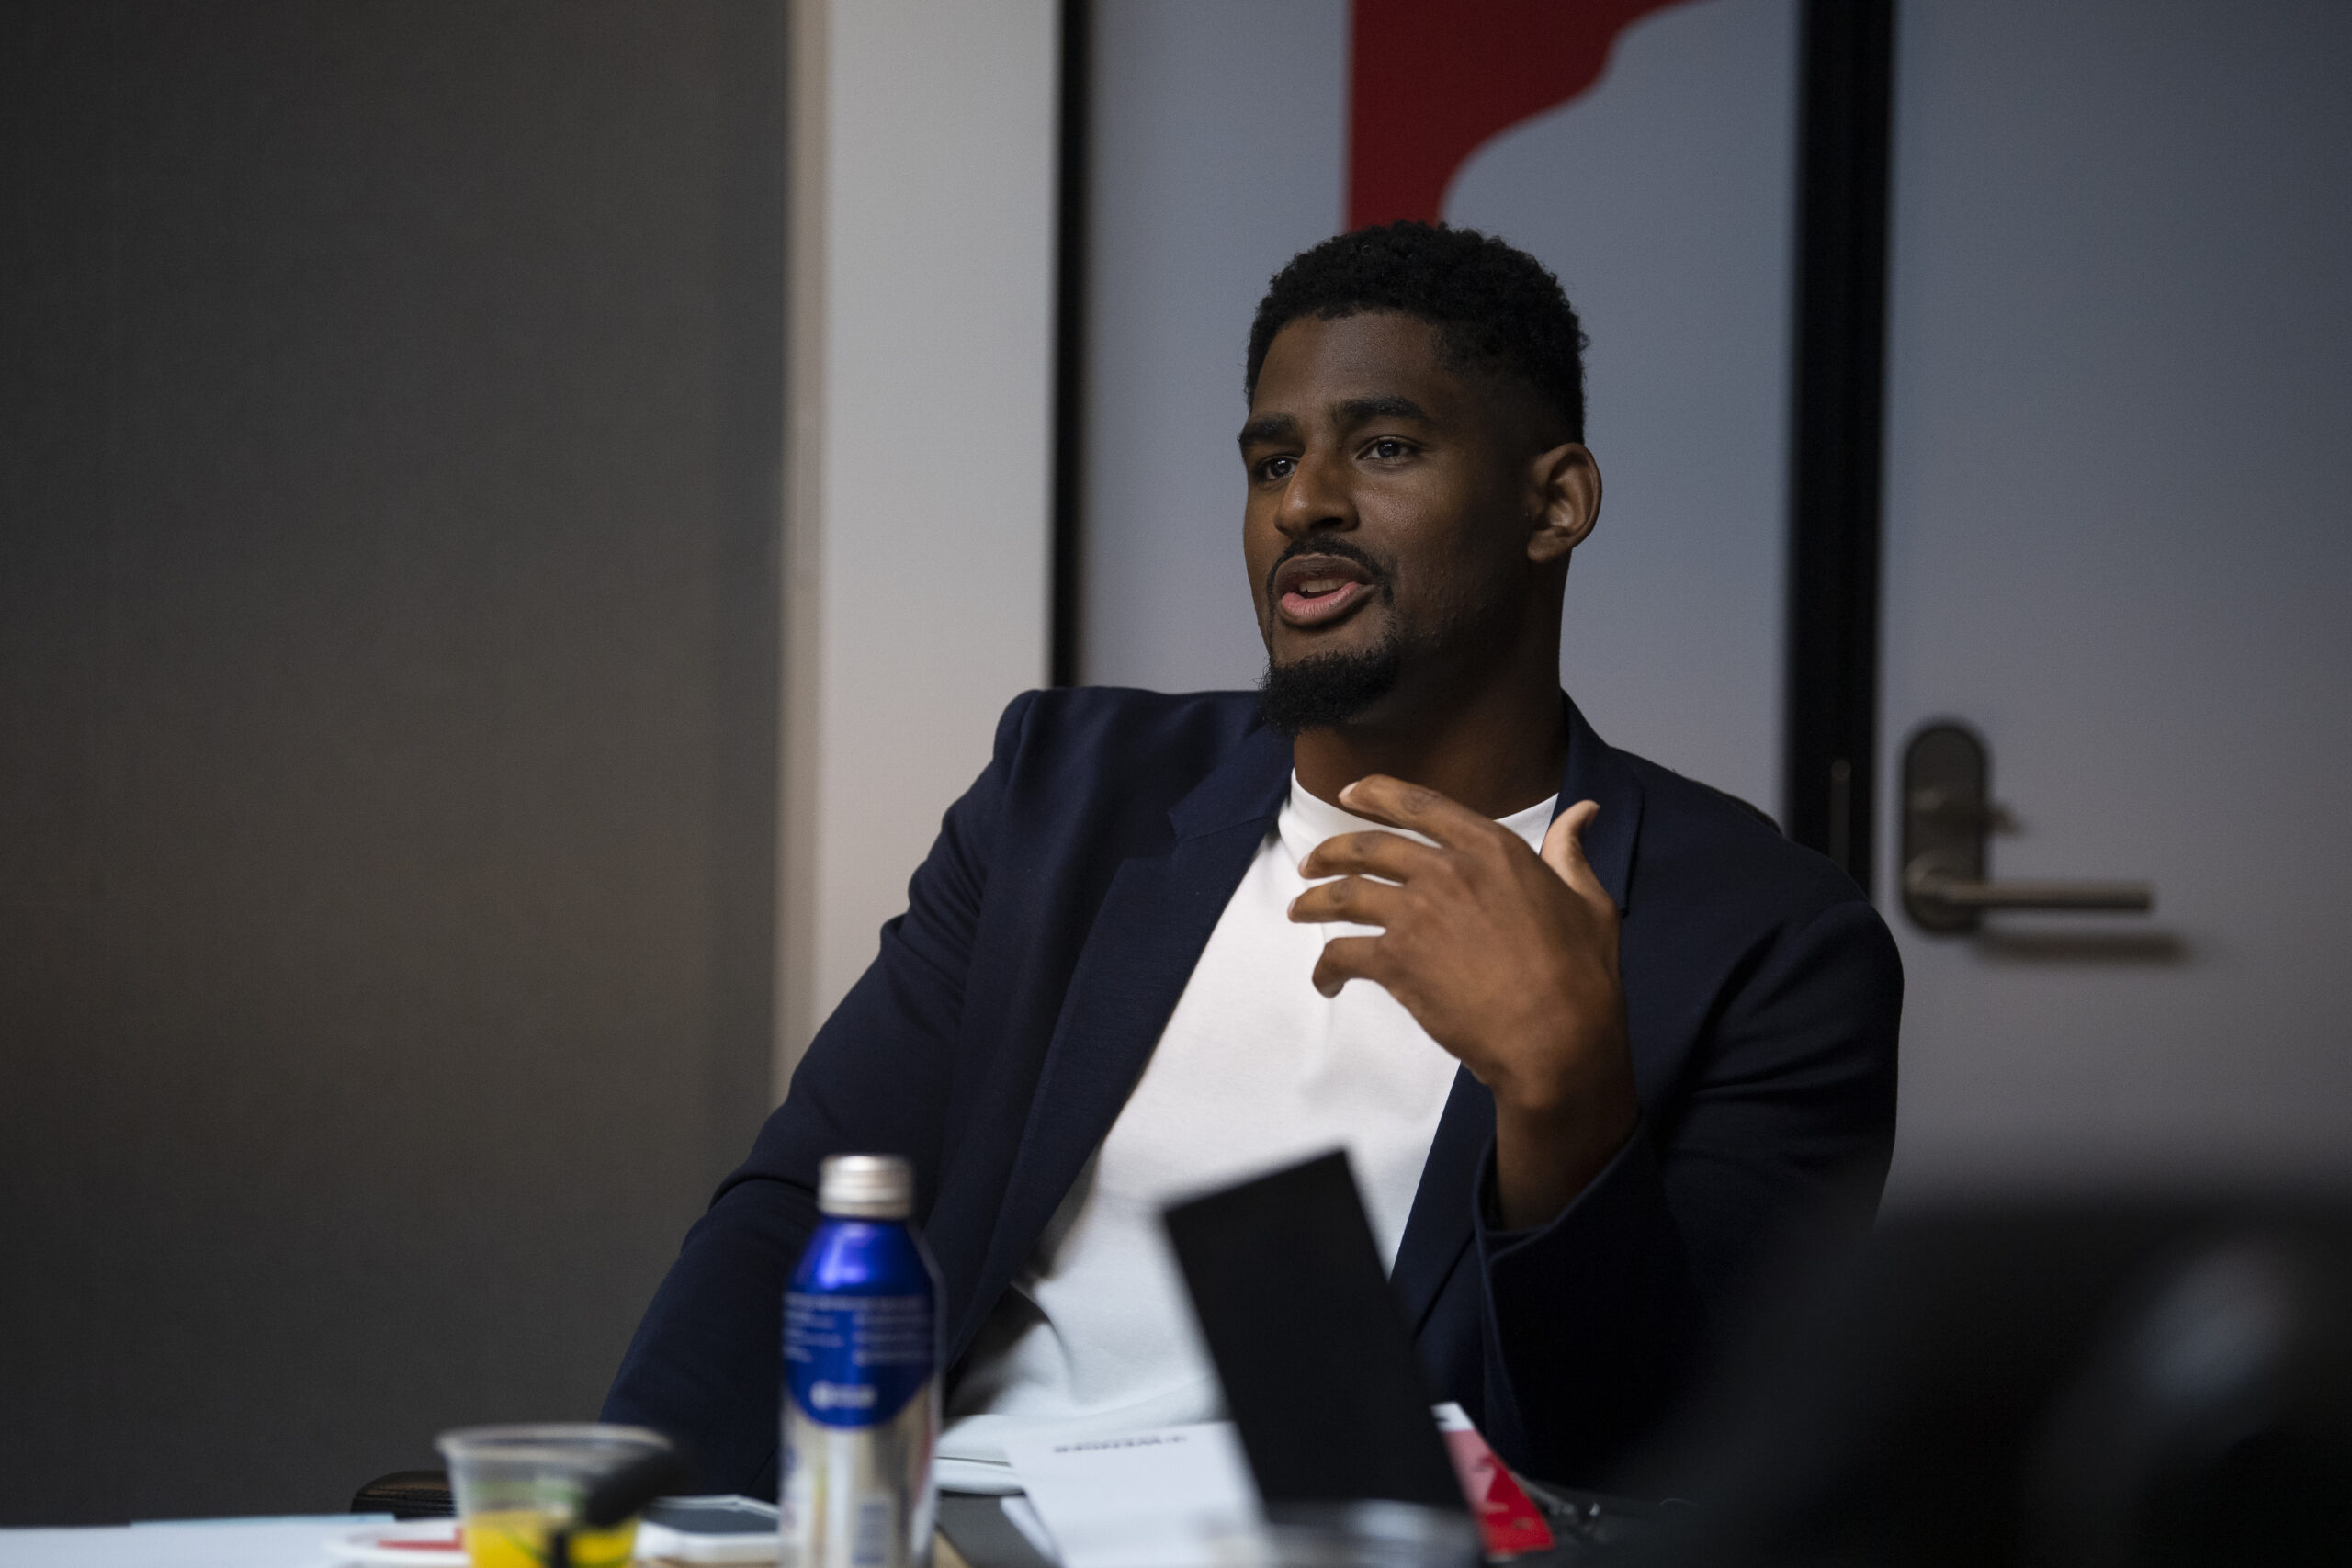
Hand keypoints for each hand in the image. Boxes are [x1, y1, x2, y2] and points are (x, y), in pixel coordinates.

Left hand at [1286, 774, 1637, 1227]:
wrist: (1558, 1037)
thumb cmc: (1579, 974)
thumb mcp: (1587, 900)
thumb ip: (1570, 852)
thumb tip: (1582, 812)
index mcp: (1491, 849)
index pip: (1421, 804)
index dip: (1377, 794)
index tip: (1349, 793)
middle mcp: (1448, 871)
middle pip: (1370, 847)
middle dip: (1331, 852)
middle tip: (1310, 863)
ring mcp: (1417, 914)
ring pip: (1345, 895)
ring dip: (1314, 901)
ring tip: (1299, 910)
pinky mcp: (1397, 961)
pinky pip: (1343, 955)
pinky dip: (1326, 968)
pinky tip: (1326, 980)